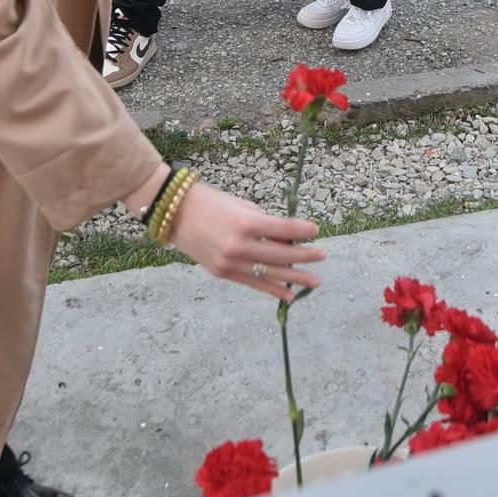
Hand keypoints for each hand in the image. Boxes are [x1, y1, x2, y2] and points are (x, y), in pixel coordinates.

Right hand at [168, 183, 323, 301]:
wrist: (174, 213)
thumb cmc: (210, 202)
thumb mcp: (241, 204)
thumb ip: (265, 222)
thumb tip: (288, 239)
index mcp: (245, 222)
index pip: (284, 230)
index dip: (304, 231)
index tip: (316, 231)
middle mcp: (239, 246)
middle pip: (282, 255)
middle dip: (305, 256)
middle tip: (323, 255)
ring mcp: (230, 263)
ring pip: (271, 274)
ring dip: (295, 278)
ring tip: (315, 281)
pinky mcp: (223, 273)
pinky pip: (253, 283)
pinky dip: (273, 289)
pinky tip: (290, 294)